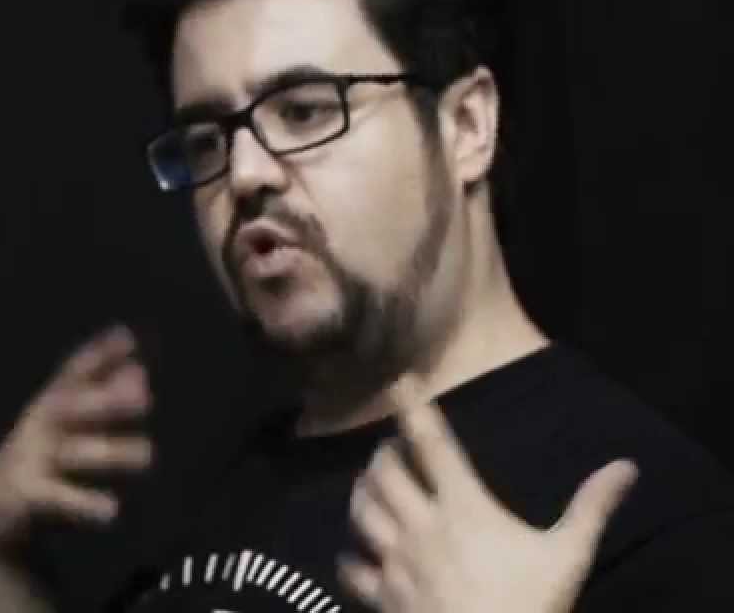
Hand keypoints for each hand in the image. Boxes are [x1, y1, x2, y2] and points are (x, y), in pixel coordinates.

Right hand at [0, 325, 152, 558]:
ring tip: (148, 455)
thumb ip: (101, 400)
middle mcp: (36, 427)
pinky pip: (58, 497)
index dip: (97, 355)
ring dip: (110, 453)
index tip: (126, 338)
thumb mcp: (66, 428)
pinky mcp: (23, 494)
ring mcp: (27, 459)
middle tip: (144, 399)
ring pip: (73, 453)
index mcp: (47, 407)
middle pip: (71, 408)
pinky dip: (84, 503)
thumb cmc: (38, 463)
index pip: (73, 375)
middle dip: (105, 401)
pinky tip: (112, 511)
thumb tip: (140, 372)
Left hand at [338, 380, 637, 612]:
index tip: (402, 385)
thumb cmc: (530, 605)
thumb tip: (626, 466)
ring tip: (368, 486)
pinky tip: (354, 554)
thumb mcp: (568, 556)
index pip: (433, 446)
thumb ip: (591, 508)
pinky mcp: (383, 597)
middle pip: (384, 473)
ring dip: (361, 494)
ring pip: (361, 512)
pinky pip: (352, 569)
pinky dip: (350, 557)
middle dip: (383, 453)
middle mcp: (421, 527)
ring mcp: (397, 562)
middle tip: (390, 448)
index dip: (414, 411)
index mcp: (464, 508)